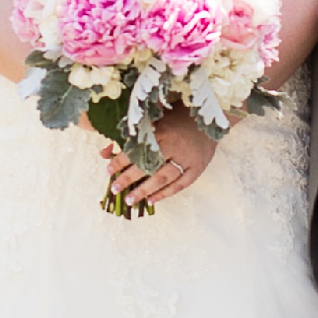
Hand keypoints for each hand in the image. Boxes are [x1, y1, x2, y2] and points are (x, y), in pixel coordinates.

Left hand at [102, 105, 218, 207]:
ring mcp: (187, 158)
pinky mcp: (198, 168)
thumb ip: (130, 134)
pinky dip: (165, 193)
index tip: (108, 170)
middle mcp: (174, 146)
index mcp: (162, 130)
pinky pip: (180, 184)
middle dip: (129, 178)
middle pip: (148, 165)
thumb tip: (104, 151)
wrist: (213, 117)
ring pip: (164, 178)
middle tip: (115, 188)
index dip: (121, 161)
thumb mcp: (154, 119)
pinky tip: (151, 201)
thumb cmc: (178, 117)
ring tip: (130, 200)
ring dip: (145, 190)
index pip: (137, 149)